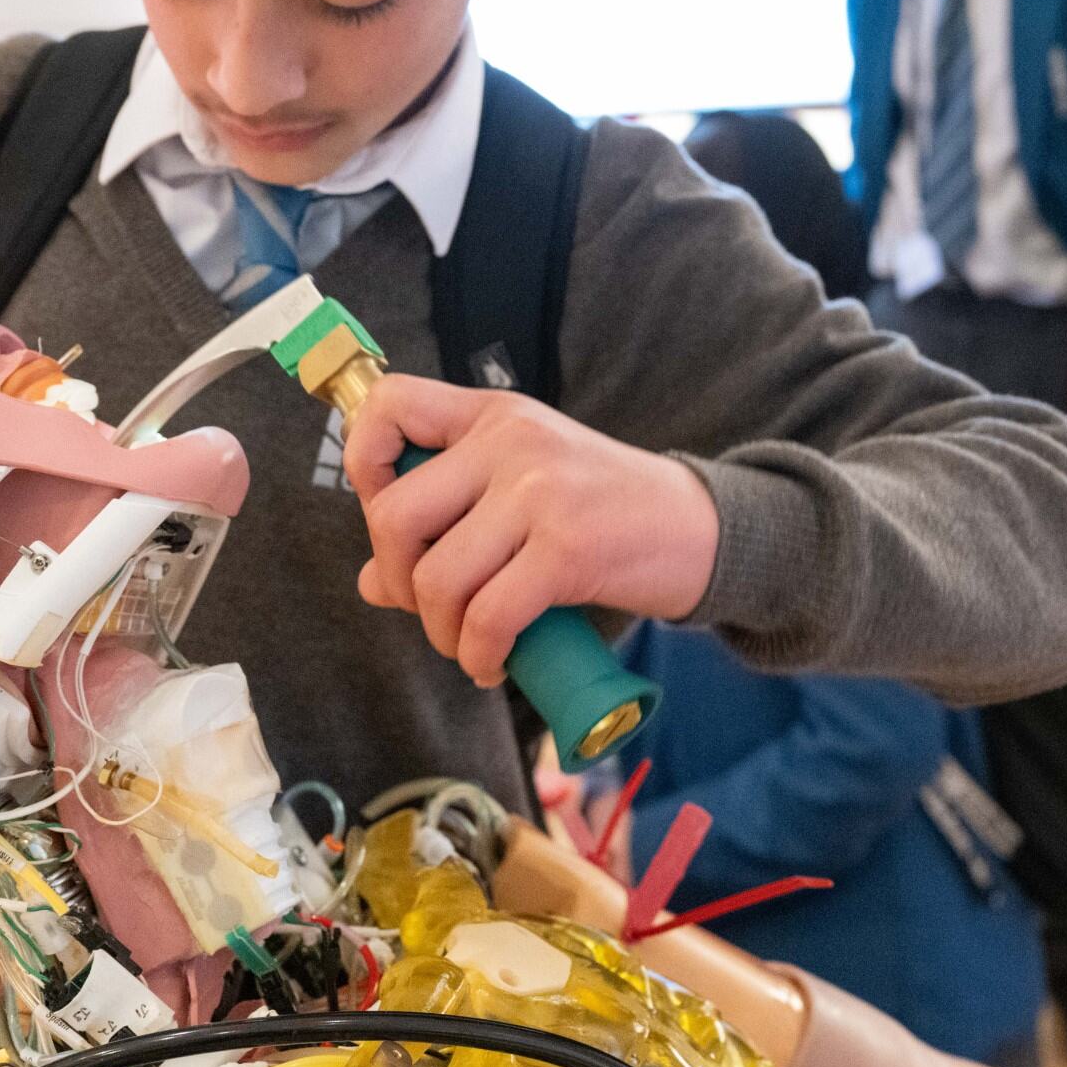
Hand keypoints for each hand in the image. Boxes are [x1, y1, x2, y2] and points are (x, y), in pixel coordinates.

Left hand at [343, 374, 720, 687]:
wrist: (702, 531)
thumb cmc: (605, 517)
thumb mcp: (523, 497)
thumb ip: (448, 527)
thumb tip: (371, 583)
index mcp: (492, 416)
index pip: (387, 405)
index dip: (364, 467)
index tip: (393, 521)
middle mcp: (509, 440)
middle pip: (394, 516)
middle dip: (399, 580)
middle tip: (433, 609)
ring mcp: (539, 491)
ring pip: (435, 577)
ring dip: (441, 632)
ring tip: (470, 645)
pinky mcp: (568, 547)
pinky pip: (487, 617)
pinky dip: (480, 655)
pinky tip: (495, 662)